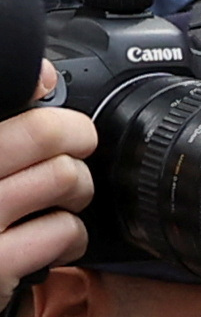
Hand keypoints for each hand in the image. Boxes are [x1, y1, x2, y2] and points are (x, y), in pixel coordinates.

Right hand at [0, 60, 92, 300]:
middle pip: (44, 131)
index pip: (5, 93)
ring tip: (61, 199)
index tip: (48, 92)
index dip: (40, 92)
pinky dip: (72, 236)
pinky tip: (54, 239)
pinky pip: (65, 230)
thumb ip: (6, 123)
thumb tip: (45, 76)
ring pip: (64, 177)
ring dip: (78, 189)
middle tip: (76, 147)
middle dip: (75, 138)